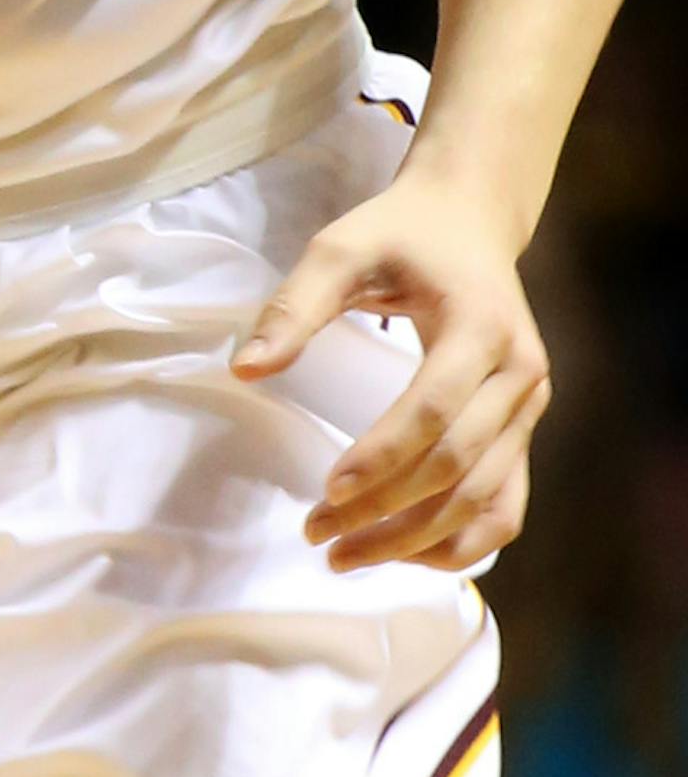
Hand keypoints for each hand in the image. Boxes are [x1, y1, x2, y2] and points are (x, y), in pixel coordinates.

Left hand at [230, 154, 552, 570]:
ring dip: (419, 540)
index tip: (325, 491)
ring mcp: (530, 407)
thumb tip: (245, 369)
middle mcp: (520, 373)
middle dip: (388, 512)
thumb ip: (294, 306)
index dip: (381, 458)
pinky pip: (505, 503)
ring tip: (347, 557)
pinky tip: (405, 555)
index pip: (432, 411)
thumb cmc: (399, 233)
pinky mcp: (524, 428)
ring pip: (486, 499)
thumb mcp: (339, 249)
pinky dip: (462, 540)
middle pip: (458, 466)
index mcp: (481, 326)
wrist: (468, 219)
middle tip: (317, 534)